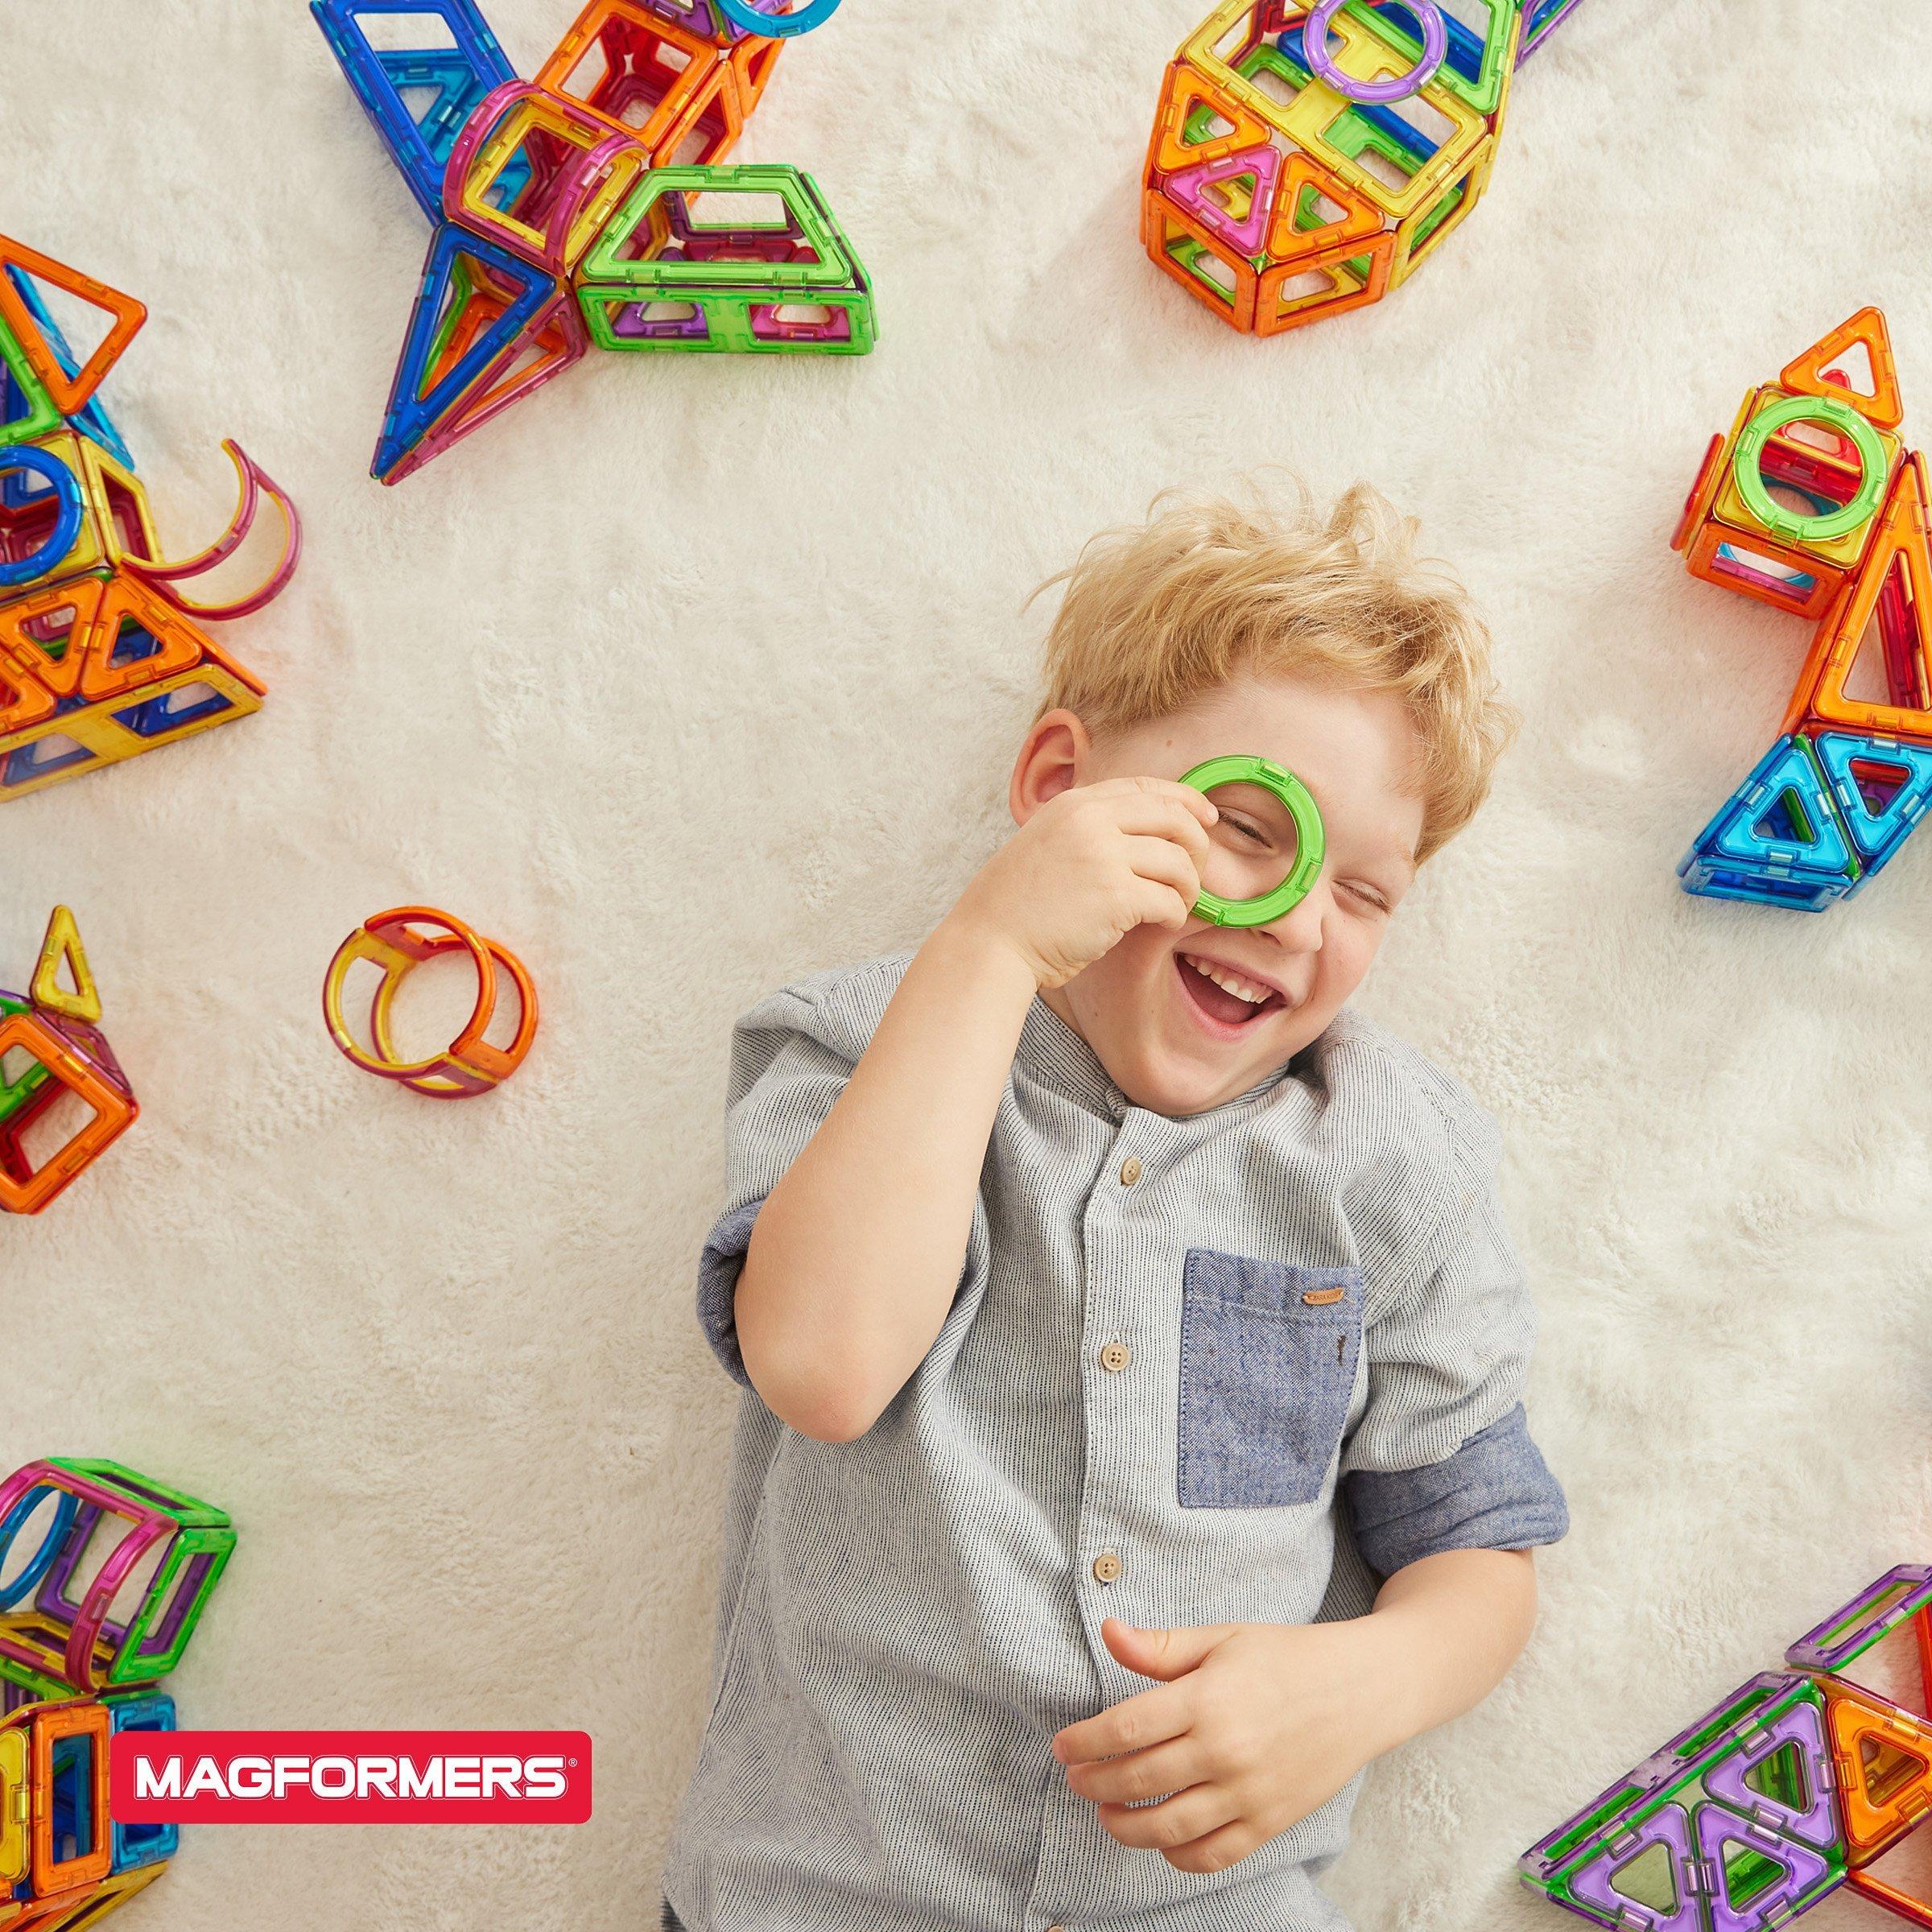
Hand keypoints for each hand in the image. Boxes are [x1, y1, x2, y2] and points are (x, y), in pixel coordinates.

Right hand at [944, 778, 1217, 990]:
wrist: (989, 942)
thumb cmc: (1018, 905)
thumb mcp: (1048, 842)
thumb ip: (1089, 829)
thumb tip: (1148, 832)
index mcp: (1075, 804)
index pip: (1147, 788)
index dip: (1186, 800)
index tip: (1207, 818)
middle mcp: (1090, 821)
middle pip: (1175, 820)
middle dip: (1198, 847)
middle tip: (1192, 875)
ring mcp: (1103, 857)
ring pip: (1179, 863)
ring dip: (1188, 888)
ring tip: (1175, 905)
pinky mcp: (1115, 897)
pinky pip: (1169, 901)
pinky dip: (1173, 915)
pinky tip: (1160, 924)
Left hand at [1049, 1615, 1398, 1873]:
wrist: (1362, 1689)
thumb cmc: (1287, 1656)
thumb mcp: (1222, 1638)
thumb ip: (1161, 1646)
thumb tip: (1109, 1632)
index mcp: (1209, 1698)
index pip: (1127, 1729)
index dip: (1085, 1742)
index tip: (1063, 1746)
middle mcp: (1226, 1750)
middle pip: (1140, 1780)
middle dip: (1095, 1783)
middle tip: (1075, 1778)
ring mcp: (1250, 1792)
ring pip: (1170, 1828)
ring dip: (1125, 1826)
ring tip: (1106, 1813)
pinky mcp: (1271, 1821)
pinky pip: (1214, 1854)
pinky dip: (1179, 1856)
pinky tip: (1160, 1840)